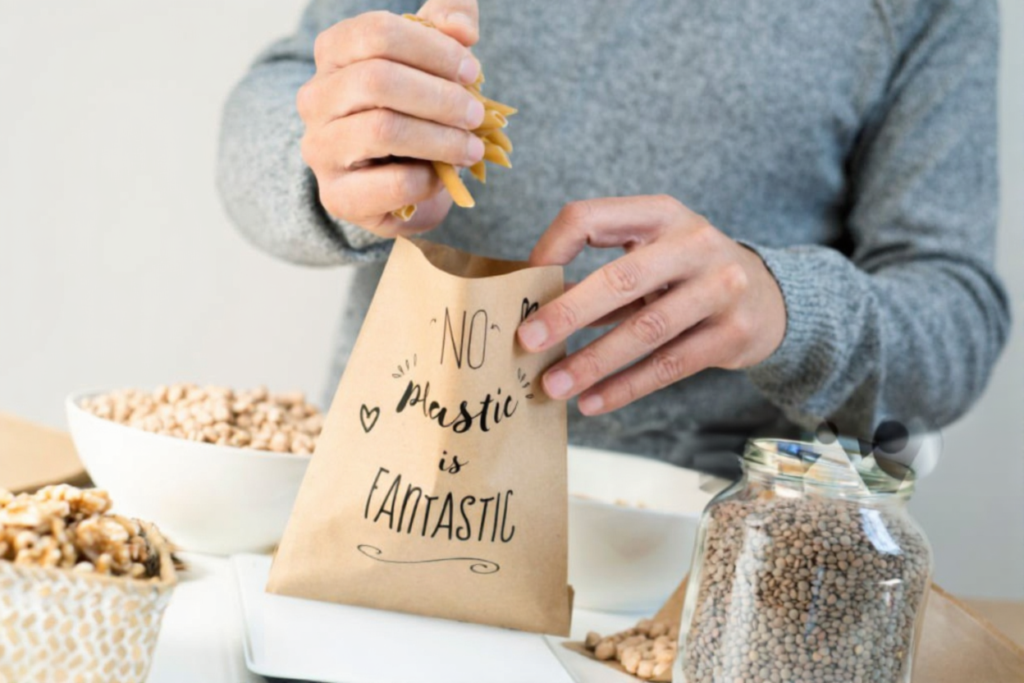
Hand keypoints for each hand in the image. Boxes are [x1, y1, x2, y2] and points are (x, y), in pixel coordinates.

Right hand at [297, 0, 483, 236]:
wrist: (396, 183)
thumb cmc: (414, 111)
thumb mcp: (432, 58)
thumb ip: (447, 23)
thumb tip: (462, 28)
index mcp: (334, 53)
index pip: (377, 33)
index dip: (433, 49)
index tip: (472, 71)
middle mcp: (316, 98)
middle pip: (377, 80)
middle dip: (440, 97)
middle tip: (477, 114)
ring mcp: (321, 149)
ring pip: (382, 129)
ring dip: (441, 138)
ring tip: (472, 147)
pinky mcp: (338, 196)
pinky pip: (393, 183)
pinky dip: (429, 179)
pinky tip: (443, 177)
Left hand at [516, 196, 786, 414]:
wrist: (770, 297)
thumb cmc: (688, 274)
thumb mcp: (652, 254)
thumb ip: (604, 275)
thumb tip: (536, 310)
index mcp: (660, 214)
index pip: (590, 217)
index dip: (550, 249)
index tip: (525, 285)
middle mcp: (694, 243)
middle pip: (621, 278)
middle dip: (568, 312)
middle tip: (527, 342)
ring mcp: (720, 288)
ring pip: (646, 330)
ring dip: (592, 362)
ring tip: (553, 386)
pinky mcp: (733, 333)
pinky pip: (669, 366)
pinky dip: (626, 387)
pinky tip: (592, 402)